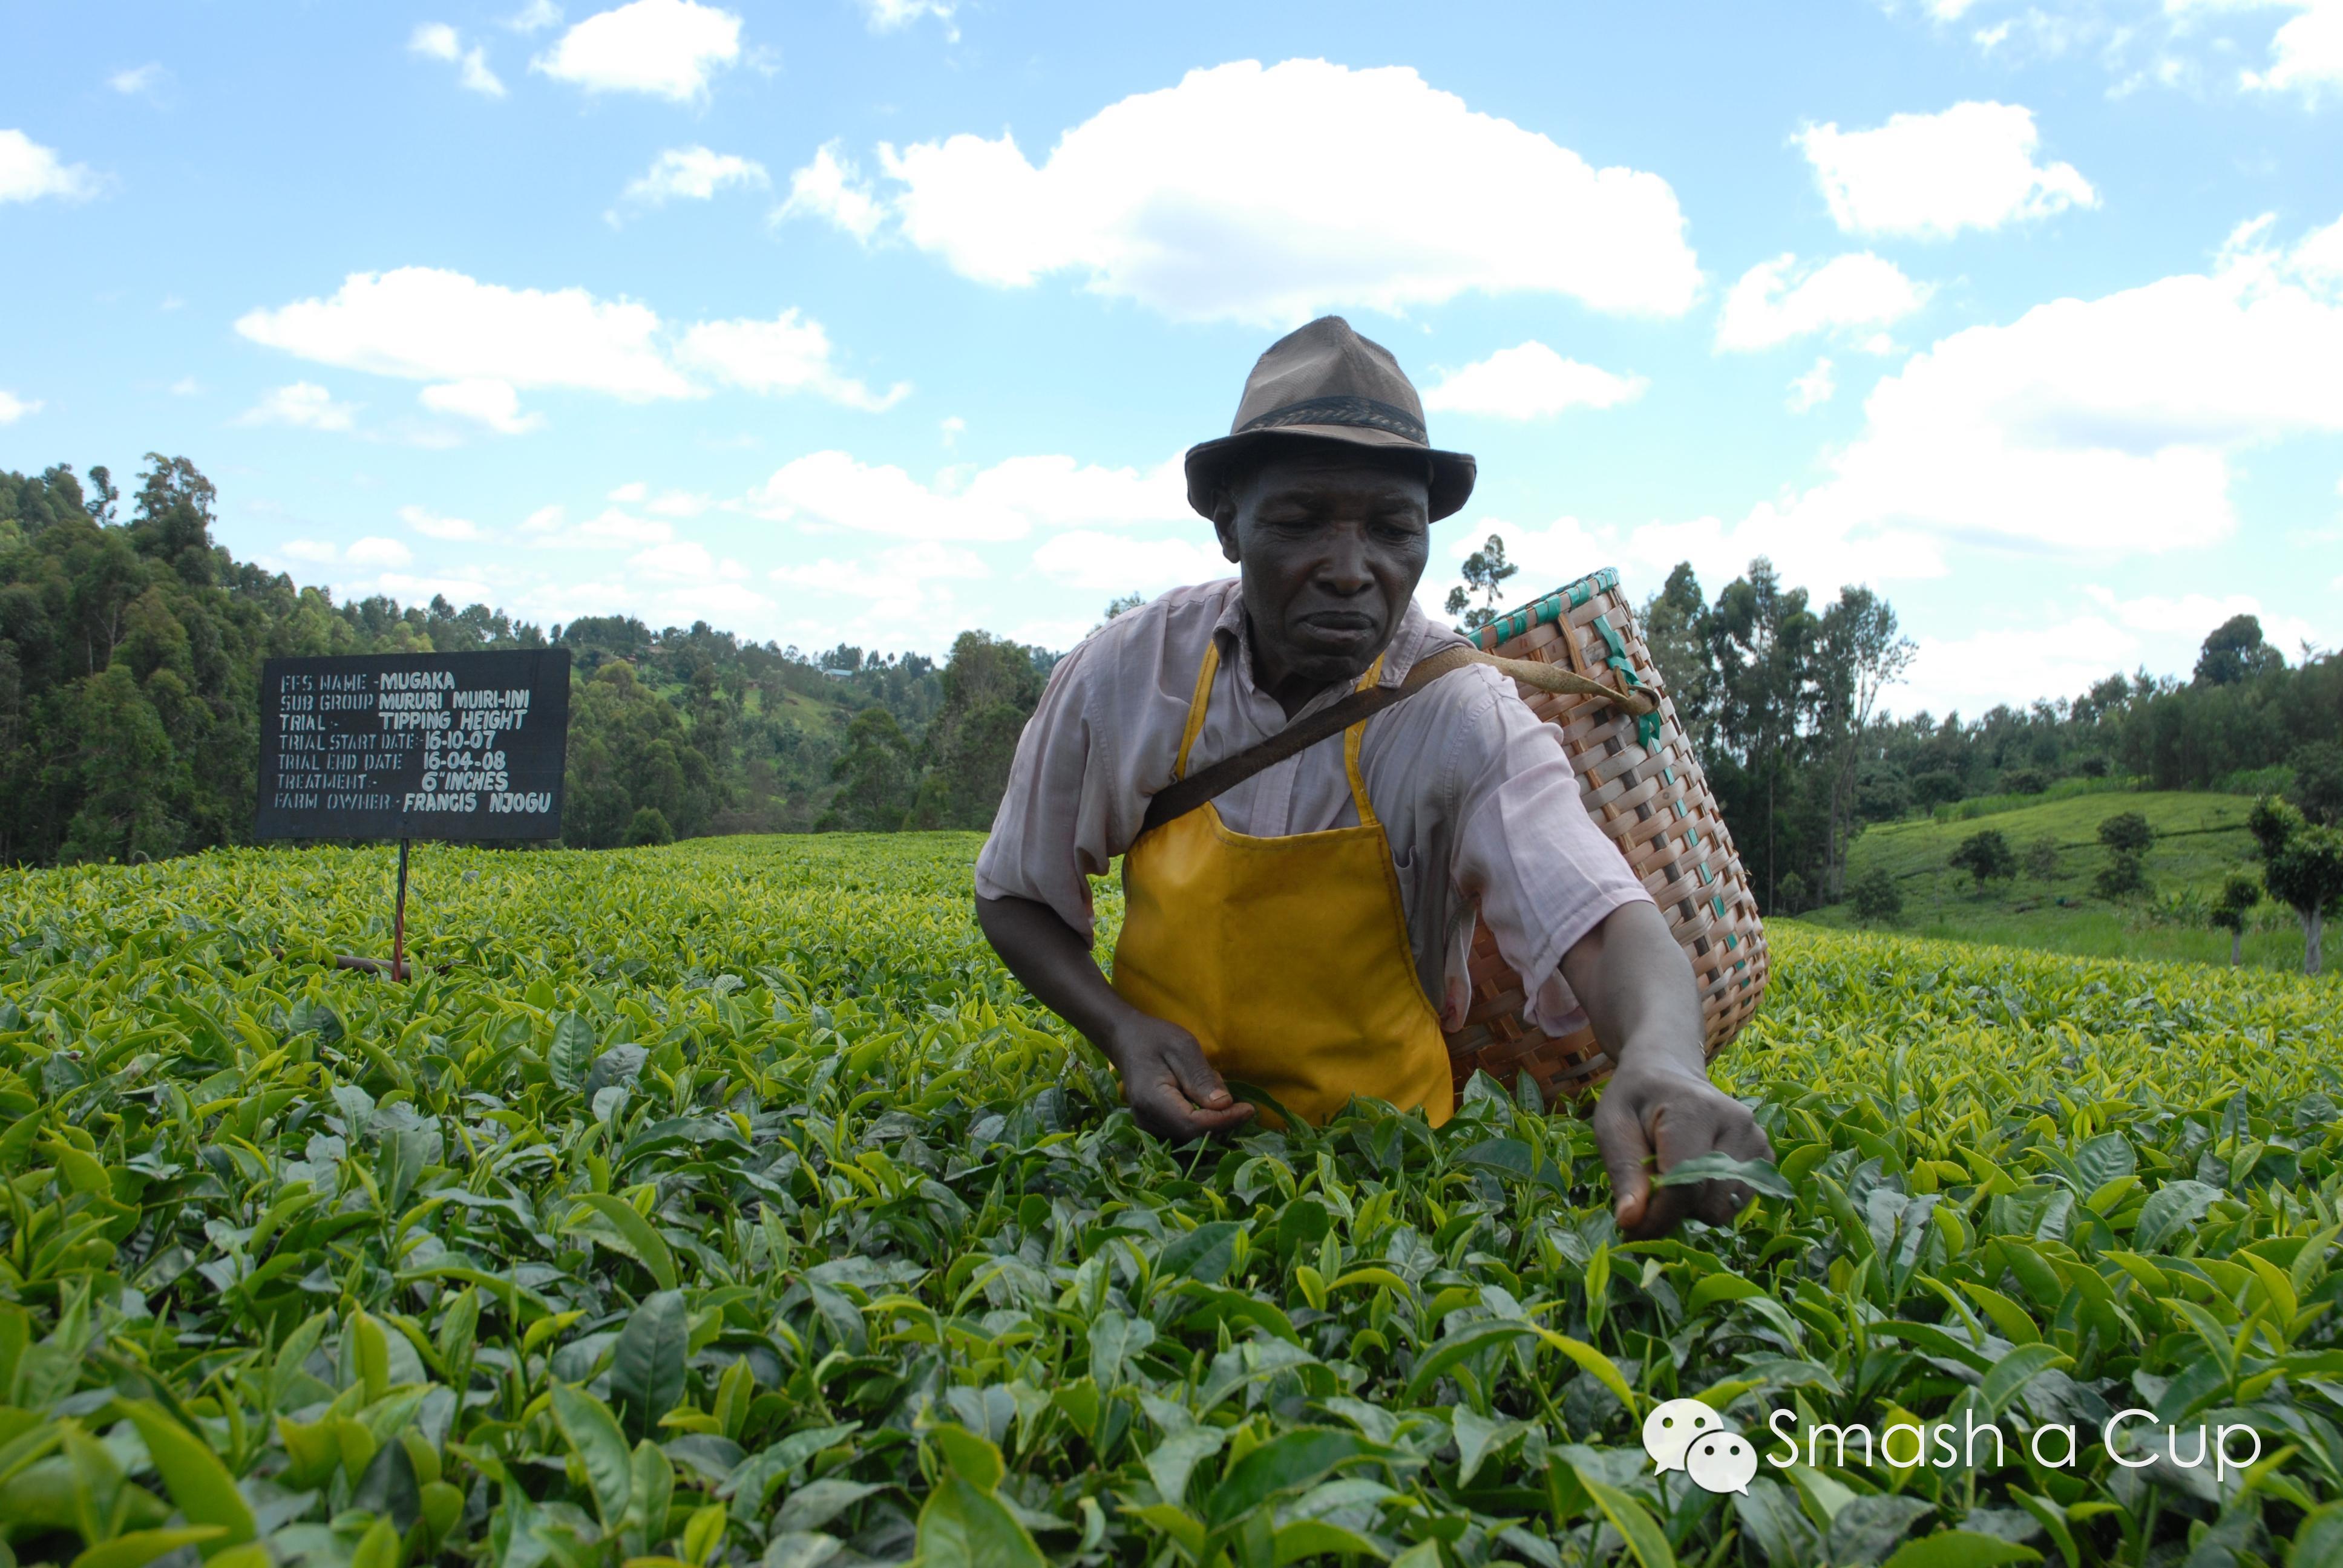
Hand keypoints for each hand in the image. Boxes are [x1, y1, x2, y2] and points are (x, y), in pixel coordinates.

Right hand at [1106, 1013, 1255, 1141]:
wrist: (1126, 1041)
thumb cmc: (1155, 1039)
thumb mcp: (1183, 1047)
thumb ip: (1201, 1078)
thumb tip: (1224, 1104)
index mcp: (1152, 1100)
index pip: (1193, 1124)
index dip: (1224, 1120)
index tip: (1250, 1109)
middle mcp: (1147, 1120)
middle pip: (1194, 1134)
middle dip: (1221, 1119)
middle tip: (1233, 1094)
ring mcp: (1149, 1126)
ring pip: (1192, 1135)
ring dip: (1212, 1118)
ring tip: (1210, 1087)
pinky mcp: (1155, 1127)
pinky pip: (1185, 1131)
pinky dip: (1202, 1118)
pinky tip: (1201, 1095)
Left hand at [1593, 1056, 1772, 1239]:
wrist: (1669, 1071)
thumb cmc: (1635, 1099)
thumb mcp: (1613, 1126)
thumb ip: (1623, 1172)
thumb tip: (1632, 1223)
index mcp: (1696, 1111)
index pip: (1684, 1187)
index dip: (1657, 1218)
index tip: (1632, 1227)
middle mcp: (1737, 1123)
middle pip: (1708, 1204)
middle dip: (1674, 1208)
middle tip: (1652, 1182)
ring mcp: (1757, 1139)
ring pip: (1725, 1210)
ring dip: (1694, 1205)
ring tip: (1674, 1171)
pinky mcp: (1765, 1155)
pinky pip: (1739, 1203)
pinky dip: (1713, 1199)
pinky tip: (1697, 1173)